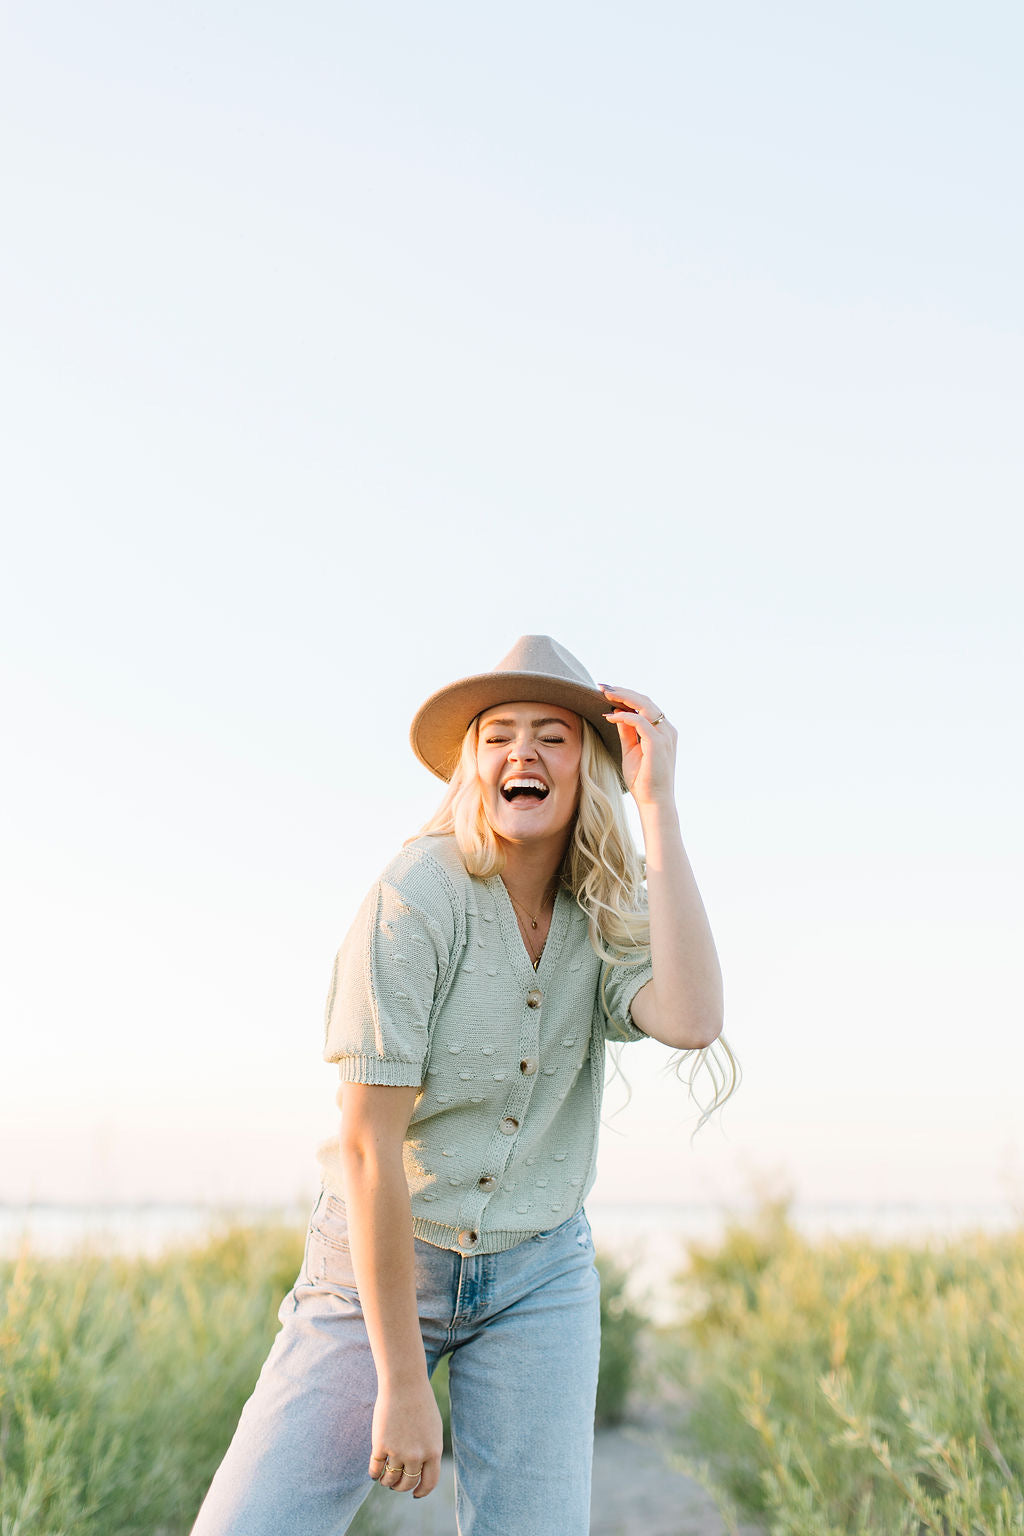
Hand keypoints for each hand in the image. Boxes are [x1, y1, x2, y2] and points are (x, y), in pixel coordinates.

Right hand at [367, 1379, 443, 1498]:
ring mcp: (398, 1452)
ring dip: (387, 1482)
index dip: (421, 1491)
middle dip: (400, 1487)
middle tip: (395, 1485)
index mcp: (433, 1451)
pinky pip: (376, 1469)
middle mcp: (416, 1455)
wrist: (404, 1383)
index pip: (429, 1482)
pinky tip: (374, 1472)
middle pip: (407, 1484)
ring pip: (390, 1480)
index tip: (415, 1494)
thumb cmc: (420, 1402)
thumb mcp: (432, 1428)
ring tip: (385, 1478)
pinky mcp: (381, 1446)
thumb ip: (430, 1450)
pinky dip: (374, 1474)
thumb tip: (422, 1471)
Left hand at [600, 684, 676, 807]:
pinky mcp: (658, 743)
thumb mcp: (631, 750)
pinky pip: (640, 721)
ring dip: (623, 697)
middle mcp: (667, 730)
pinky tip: (610, 716)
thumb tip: (617, 713)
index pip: (645, 705)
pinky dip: (624, 715)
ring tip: (605, 694)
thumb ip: (627, 731)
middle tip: (602, 687)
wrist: (653, 801)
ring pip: (644, 705)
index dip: (626, 696)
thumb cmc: (643, 780)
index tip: (606, 692)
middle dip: (623, 692)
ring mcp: (665, 736)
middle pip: (645, 701)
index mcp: (663, 731)